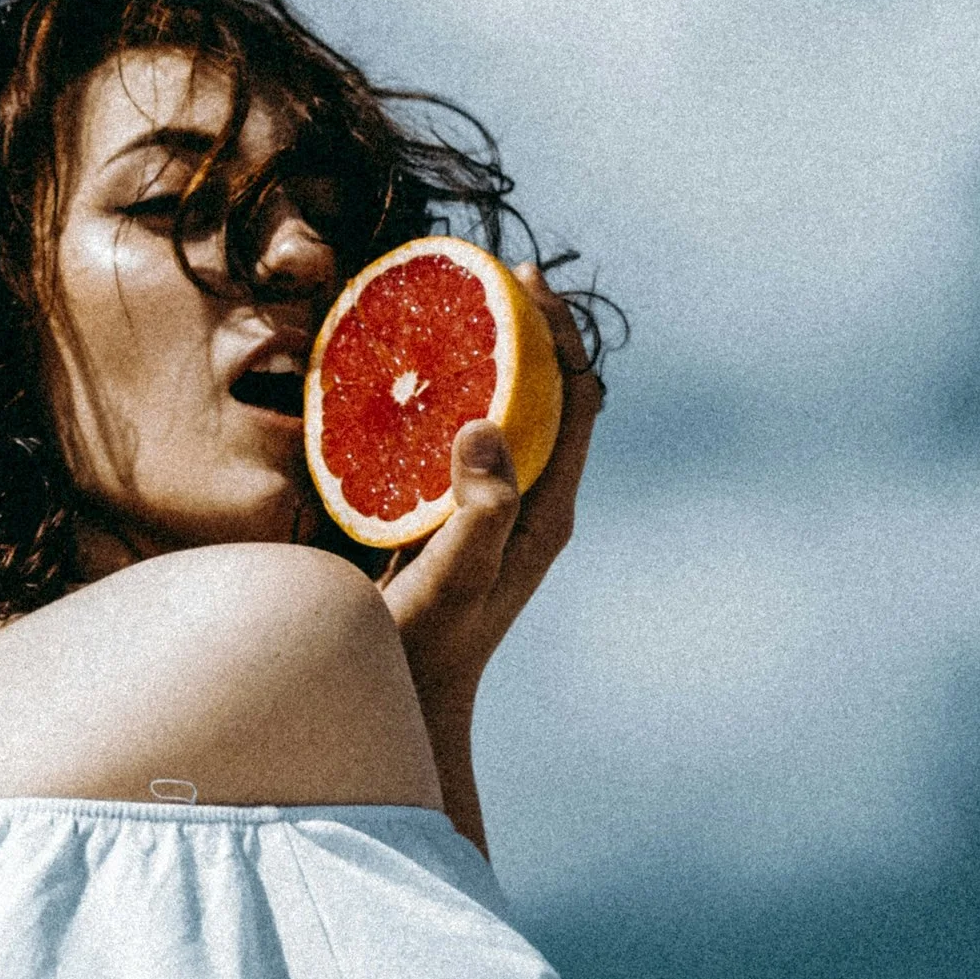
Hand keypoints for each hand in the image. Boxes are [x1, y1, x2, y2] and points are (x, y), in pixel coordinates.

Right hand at [379, 264, 600, 717]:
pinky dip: (448, 394)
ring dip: (490, 357)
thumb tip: (486, 425)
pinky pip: (462, 437)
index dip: (560, 334)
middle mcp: (529, 500)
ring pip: (508, 411)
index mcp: (546, 509)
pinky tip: (406, 374)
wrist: (402, 704)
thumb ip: (478, 512)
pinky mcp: (452, 513)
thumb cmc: (427, 648)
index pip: (577, 399)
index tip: (524, 279)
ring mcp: (492, 507)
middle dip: (527, 329)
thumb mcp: (454, 580)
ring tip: (450, 305)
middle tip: (484, 274)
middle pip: (550, 393)